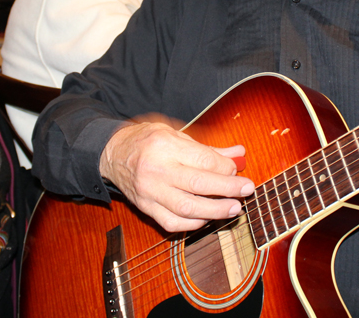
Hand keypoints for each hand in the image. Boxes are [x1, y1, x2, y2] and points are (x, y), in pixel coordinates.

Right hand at [100, 117, 254, 232]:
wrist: (112, 154)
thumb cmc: (147, 141)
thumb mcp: (175, 134)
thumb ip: (208, 148)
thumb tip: (239, 155)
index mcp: (164, 145)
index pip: (203, 160)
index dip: (225, 168)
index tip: (236, 170)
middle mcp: (156, 169)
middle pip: (199, 185)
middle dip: (228, 190)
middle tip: (246, 191)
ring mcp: (149, 192)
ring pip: (188, 209)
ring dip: (215, 211)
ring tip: (234, 208)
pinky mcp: (145, 208)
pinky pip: (173, 223)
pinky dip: (194, 223)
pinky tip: (207, 217)